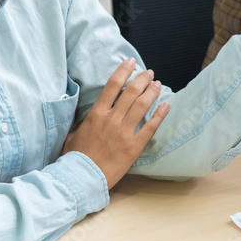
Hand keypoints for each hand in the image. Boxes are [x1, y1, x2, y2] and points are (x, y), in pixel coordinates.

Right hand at [62, 59, 169, 187]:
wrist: (81, 177)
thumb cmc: (75, 157)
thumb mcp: (74, 133)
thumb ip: (84, 121)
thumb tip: (90, 114)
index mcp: (96, 114)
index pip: (112, 85)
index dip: (124, 71)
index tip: (131, 62)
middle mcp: (111, 119)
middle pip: (131, 92)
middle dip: (142, 79)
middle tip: (149, 73)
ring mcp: (124, 132)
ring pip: (142, 105)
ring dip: (152, 92)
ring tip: (158, 84)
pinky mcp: (134, 146)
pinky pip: (150, 127)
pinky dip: (160, 114)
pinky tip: (167, 105)